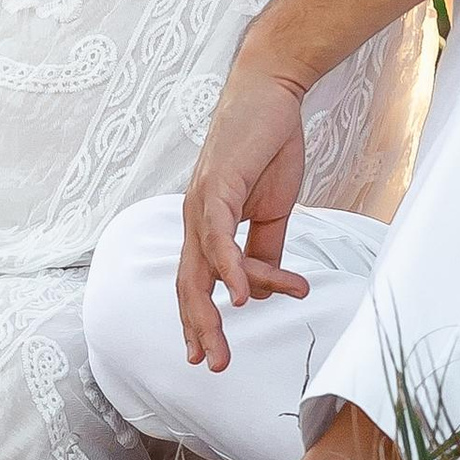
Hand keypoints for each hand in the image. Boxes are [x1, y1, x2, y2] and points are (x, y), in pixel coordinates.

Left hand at [176, 51, 311, 371]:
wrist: (271, 94)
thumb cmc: (268, 147)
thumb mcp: (271, 210)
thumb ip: (265, 248)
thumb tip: (266, 288)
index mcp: (207, 225)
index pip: (196, 282)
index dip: (196, 319)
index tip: (204, 355)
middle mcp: (195, 217)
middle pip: (188, 284)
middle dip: (198, 328)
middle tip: (210, 365)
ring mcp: (201, 201)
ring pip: (197, 267)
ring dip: (208, 311)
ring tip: (220, 347)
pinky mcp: (217, 185)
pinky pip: (218, 234)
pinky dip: (228, 267)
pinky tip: (244, 295)